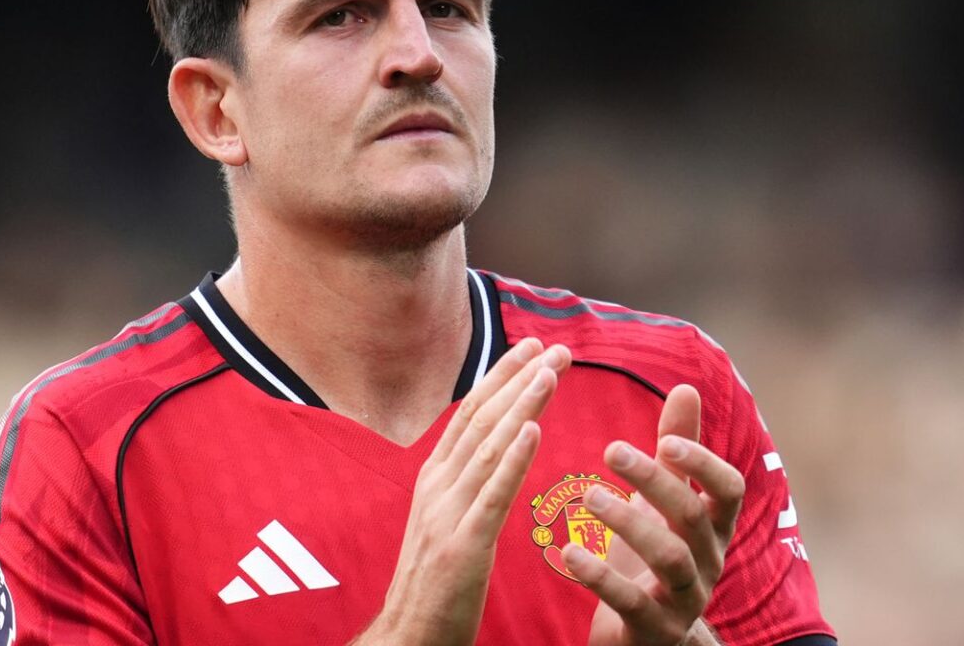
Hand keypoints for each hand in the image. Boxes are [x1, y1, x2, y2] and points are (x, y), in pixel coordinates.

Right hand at [352, 338, 571, 645]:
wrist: (406, 637)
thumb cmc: (433, 586)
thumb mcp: (444, 523)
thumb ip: (465, 485)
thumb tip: (494, 450)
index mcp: (433, 479)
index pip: (470, 414)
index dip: (500, 378)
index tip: (532, 349)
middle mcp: (437, 487)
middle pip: (481, 420)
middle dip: (519, 379)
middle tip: (556, 347)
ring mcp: (447, 515)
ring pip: (490, 447)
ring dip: (523, 404)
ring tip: (551, 372)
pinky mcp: (463, 546)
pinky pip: (492, 495)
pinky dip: (513, 457)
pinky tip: (533, 429)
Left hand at [562, 385, 743, 645]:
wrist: (647, 634)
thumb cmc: (655, 553)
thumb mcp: (667, 500)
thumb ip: (677, 448)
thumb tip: (687, 387)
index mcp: (713, 526)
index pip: (729, 490)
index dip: (704, 464)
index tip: (668, 440)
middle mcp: (708, 561)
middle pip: (693, 517)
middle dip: (656, 481)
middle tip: (611, 448)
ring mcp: (685, 598)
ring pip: (670, 559)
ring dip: (630, 523)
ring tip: (589, 494)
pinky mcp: (654, 629)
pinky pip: (632, 603)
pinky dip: (601, 577)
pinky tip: (570, 552)